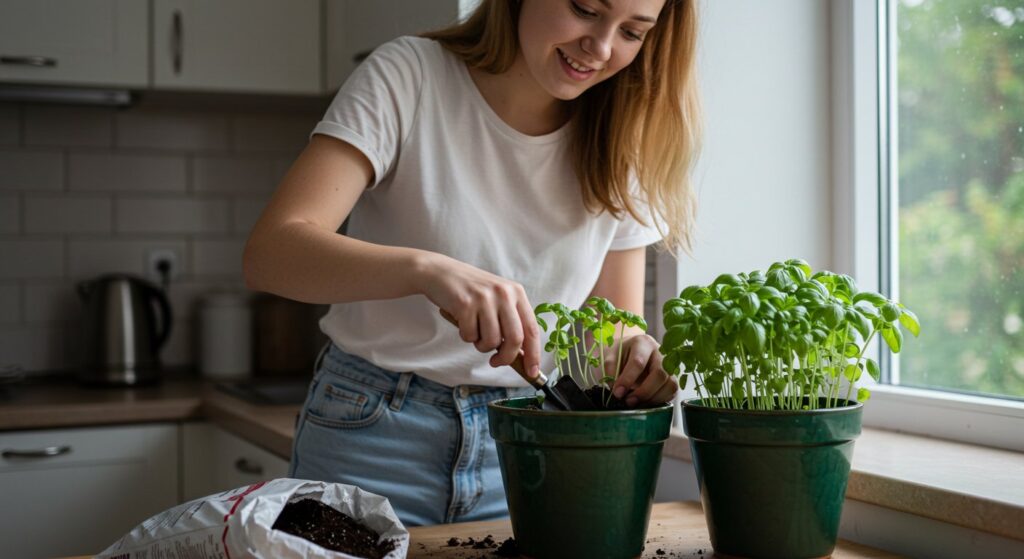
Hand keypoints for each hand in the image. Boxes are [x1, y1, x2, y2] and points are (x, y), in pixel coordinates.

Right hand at [418, 253, 540, 378]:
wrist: (440, 273)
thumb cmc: (470, 290)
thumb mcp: (497, 298)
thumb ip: (510, 321)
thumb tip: (520, 353)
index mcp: (516, 293)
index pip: (532, 329)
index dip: (533, 354)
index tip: (532, 371)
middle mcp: (504, 294)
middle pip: (515, 339)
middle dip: (506, 357)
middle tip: (496, 361)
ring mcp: (484, 298)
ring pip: (492, 341)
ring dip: (482, 345)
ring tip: (475, 332)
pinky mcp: (465, 304)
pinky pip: (470, 336)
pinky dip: (466, 336)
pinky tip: (463, 322)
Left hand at [606, 334, 677, 406]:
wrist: (629, 352)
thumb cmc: (621, 353)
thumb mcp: (610, 356)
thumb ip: (610, 370)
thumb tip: (617, 390)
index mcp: (643, 343)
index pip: (638, 362)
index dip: (627, 380)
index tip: (617, 393)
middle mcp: (660, 352)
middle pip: (659, 374)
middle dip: (643, 392)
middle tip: (629, 401)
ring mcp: (670, 365)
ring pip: (670, 384)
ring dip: (653, 398)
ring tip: (637, 403)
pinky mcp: (673, 378)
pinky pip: (672, 392)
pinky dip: (659, 400)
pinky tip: (645, 402)